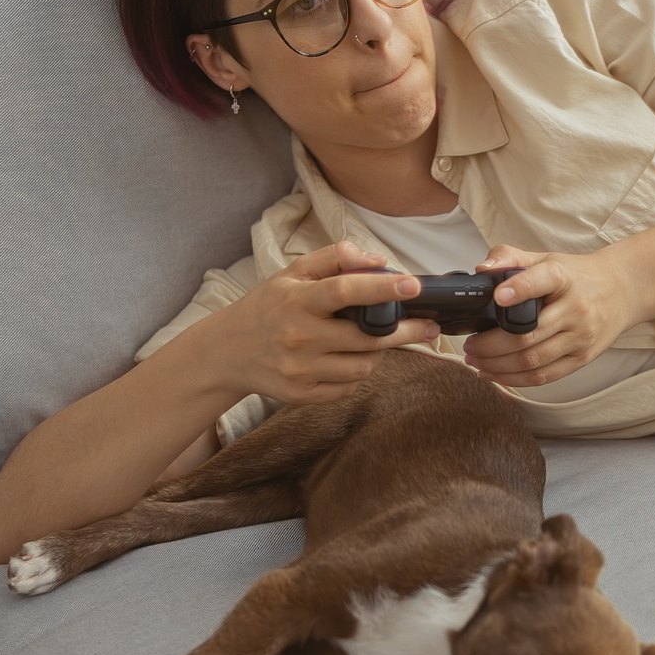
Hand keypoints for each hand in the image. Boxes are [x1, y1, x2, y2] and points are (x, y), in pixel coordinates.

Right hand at [220, 242, 438, 404]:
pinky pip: (348, 388)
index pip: (345, 291)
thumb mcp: (293, 273)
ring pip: (364, 367)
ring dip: (377, 354)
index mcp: (298, 301)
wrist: (227, 352)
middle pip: (367, 338)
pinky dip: (356, 374)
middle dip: (405, 331)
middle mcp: (299, 337)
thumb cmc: (268, 307)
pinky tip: (347, 360)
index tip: (413, 285)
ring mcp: (301, 370)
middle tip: (427, 326)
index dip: (383, 288)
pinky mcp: (302, 395)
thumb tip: (378, 261)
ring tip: (371, 341)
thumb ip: (335, 258)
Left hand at [463, 244, 638, 387]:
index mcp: (564, 277)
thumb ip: (511, 258)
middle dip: (490, 345)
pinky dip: (515, 380)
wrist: (622, 291)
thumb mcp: (547, 259)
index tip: (497, 297)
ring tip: (476, 361)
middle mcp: (575, 309)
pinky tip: (495, 374)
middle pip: (527, 334)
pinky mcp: (583, 358)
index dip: (518, 290)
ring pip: (532, 360)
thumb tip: (482, 269)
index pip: (542, 280)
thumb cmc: (577, 276)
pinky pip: (545, 376)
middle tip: (469, 345)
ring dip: (497, 365)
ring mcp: (581, 336)